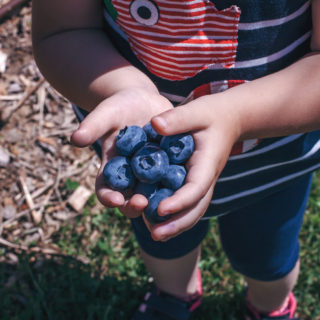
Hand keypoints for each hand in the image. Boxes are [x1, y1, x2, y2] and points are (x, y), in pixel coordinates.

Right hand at [71, 87, 172, 217]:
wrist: (142, 101)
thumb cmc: (119, 107)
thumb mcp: (106, 113)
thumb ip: (93, 125)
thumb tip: (75, 139)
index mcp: (112, 169)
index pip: (106, 190)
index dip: (108, 197)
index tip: (116, 199)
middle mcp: (131, 177)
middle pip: (130, 199)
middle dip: (134, 205)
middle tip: (142, 203)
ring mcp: (150, 174)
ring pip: (153, 196)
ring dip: (157, 202)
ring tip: (165, 203)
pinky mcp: (168, 168)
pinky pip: (173, 181)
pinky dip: (177, 187)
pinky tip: (185, 188)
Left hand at [144, 93, 241, 240]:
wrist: (230, 119)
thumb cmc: (212, 113)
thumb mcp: (197, 110)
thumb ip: (178, 118)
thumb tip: (154, 124)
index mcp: (207, 163)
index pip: (196, 187)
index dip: (180, 201)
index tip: (160, 209)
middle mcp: (207, 177)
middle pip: (196, 208)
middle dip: (177, 223)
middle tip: (156, 235)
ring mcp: (203, 182)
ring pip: (193, 210)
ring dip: (176, 225)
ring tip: (155, 235)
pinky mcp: (196, 181)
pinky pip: (188, 203)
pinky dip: (176, 215)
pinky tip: (158, 221)